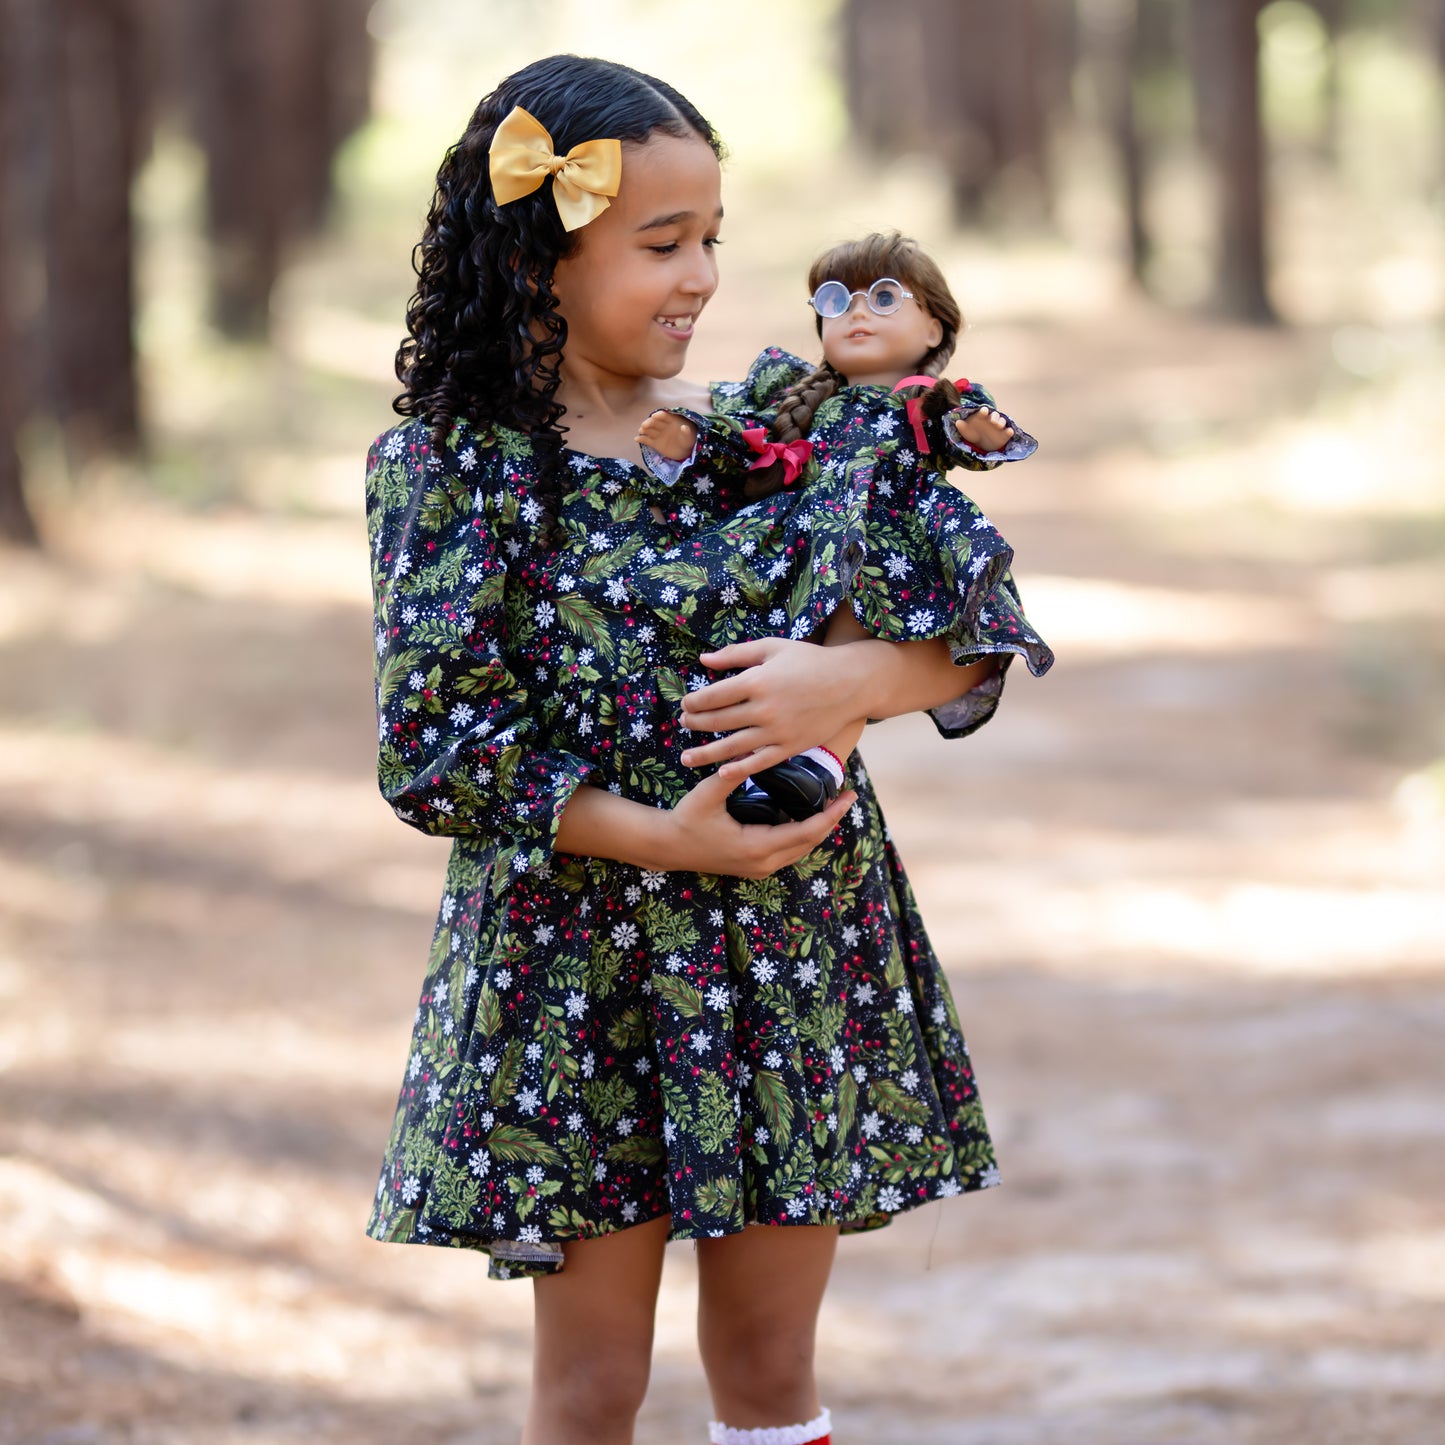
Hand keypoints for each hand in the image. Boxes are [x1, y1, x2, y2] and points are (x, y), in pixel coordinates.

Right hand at [636, 410, 698, 462]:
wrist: (685, 451)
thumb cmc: (688, 440)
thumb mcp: (689, 437)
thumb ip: (687, 432)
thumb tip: (684, 427)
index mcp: (671, 421)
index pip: (663, 416)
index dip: (659, 416)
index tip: (654, 416)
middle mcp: (662, 426)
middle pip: (654, 422)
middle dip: (649, 423)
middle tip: (644, 425)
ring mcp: (658, 434)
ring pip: (649, 430)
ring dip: (644, 430)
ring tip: (641, 431)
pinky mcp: (655, 443)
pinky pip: (647, 440)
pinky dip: (642, 439)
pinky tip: (637, 439)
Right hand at [655, 768, 856, 878]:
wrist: (667, 847)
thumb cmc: (686, 819)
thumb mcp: (708, 794)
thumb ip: (732, 773)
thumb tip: (753, 749)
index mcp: (757, 847)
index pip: (806, 832)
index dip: (831, 814)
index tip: (848, 796)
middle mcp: (763, 863)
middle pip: (810, 842)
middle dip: (831, 819)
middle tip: (847, 794)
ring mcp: (760, 868)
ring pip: (801, 849)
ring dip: (819, 828)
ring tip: (833, 803)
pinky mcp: (755, 867)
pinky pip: (789, 851)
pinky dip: (803, 834)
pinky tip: (809, 815)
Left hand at [679, 638, 871, 778]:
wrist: (850, 683)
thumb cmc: (809, 661)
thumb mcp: (772, 648)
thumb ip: (736, 654)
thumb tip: (703, 660)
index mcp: (756, 681)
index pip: (712, 696)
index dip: (693, 702)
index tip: (685, 704)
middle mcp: (763, 709)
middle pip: (717, 721)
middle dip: (695, 723)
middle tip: (684, 723)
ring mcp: (776, 731)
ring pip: (731, 746)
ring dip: (705, 753)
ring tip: (686, 758)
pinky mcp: (790, 747)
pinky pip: (759, 762)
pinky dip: (738, 769)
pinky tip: (721, 773)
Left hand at [955, 406, 1014, 451]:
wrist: (980, 443)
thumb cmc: (972, 433)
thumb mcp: (966, 431)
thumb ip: (962, 426)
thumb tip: (957, 422)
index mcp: (982, 417)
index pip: (983, 412)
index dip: (984, 411)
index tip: (984, 411)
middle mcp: (991, 420)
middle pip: (995, 415)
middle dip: (994, 417)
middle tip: (992, 421)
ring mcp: (999, 426)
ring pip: (1002, 421)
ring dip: (1001, 422)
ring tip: (999, 426)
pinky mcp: (1004, 434)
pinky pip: (1008, 431)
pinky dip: (1009, 431)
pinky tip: (1009, 432)